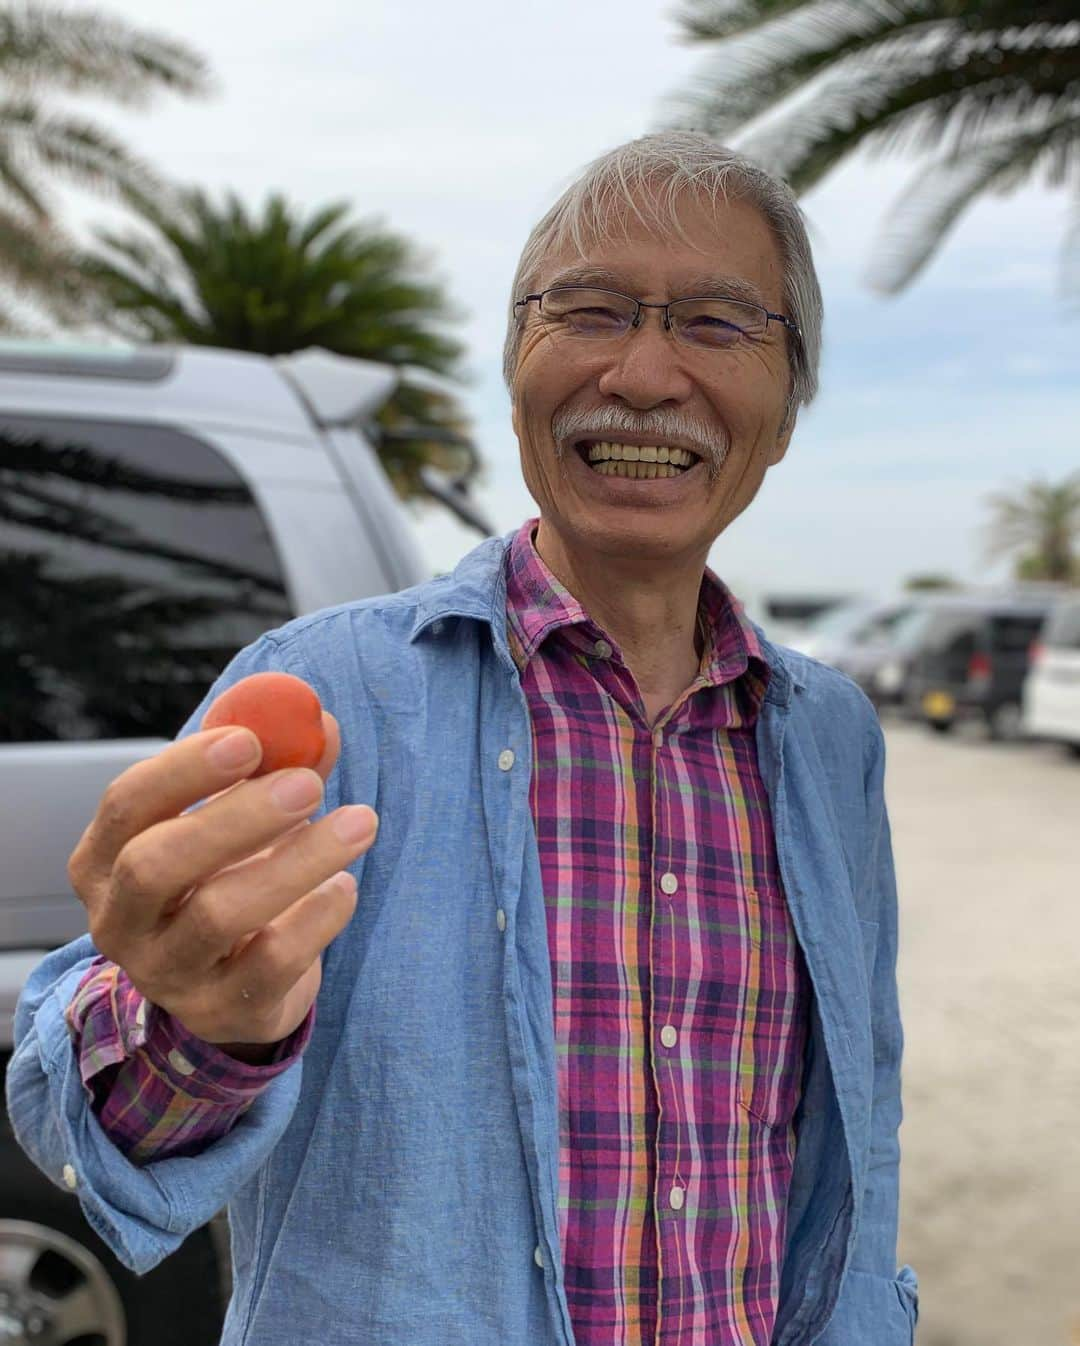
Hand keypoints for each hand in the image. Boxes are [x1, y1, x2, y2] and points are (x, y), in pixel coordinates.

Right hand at [67, 714, 376, 1054]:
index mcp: (106, 859)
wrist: (239, 981)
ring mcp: (167, 973)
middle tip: (308, 783)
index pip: (127, 805)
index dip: (185, 769)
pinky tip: (345, 886)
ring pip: (219, 915)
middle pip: (156, 865)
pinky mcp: (223, 1010)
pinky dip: (317, 916)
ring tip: (359, 822)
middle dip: (236, 818)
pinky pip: (271, 961)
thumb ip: (276, 763)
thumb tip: (318, 722)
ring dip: (298, 861)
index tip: (249, 740)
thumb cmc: (231, 874)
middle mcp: (121, 921)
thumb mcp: (240, 816)